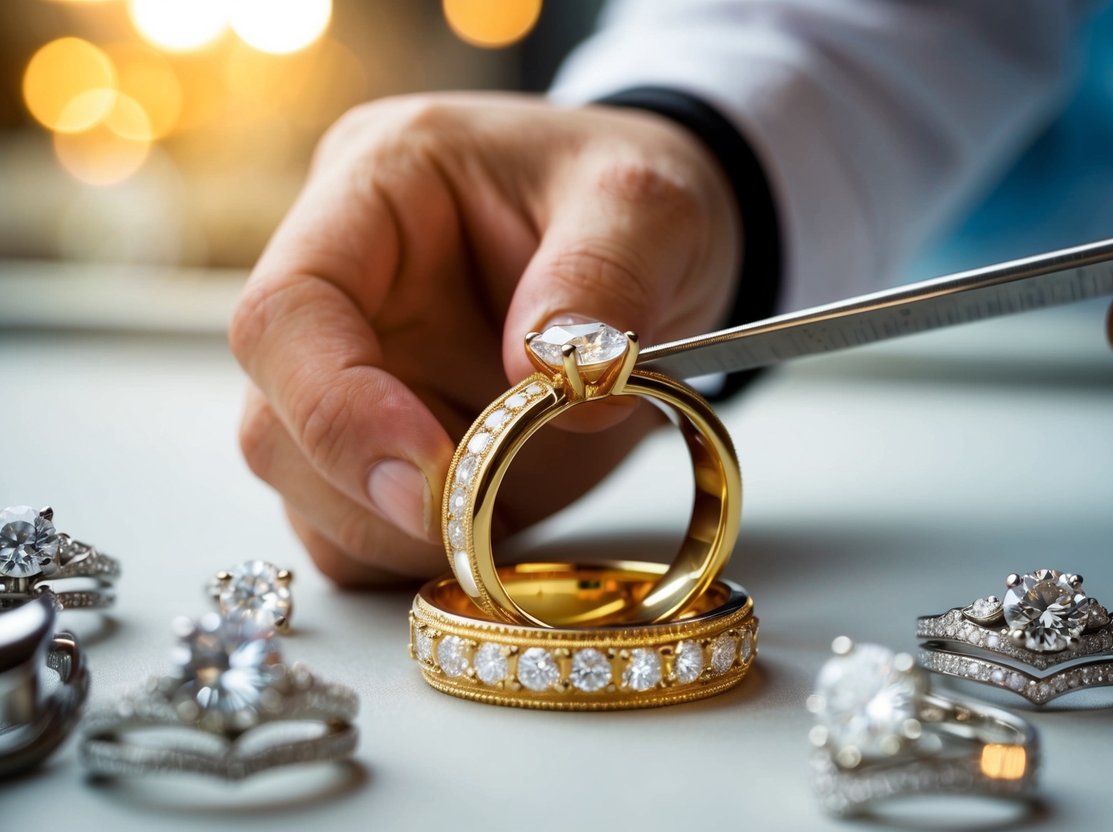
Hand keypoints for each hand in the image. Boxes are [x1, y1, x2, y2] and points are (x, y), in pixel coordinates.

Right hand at [229, 93, 740, 583]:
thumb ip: (605, 273)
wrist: (651, 244)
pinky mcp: (391, 443)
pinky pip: (361, 531)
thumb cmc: (632, 197)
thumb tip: (546, 374)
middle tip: (482, 514)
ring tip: (508, 505)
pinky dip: (418, 554)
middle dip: (370, 494)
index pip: (287, 312)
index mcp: (377, 191)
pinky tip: (494, 523)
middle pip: (274, 422)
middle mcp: (346, 289)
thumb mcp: (651, 201)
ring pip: (305, 493)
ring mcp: (361, 374)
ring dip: (397, 534)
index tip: (433, 473)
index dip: (336, 407)